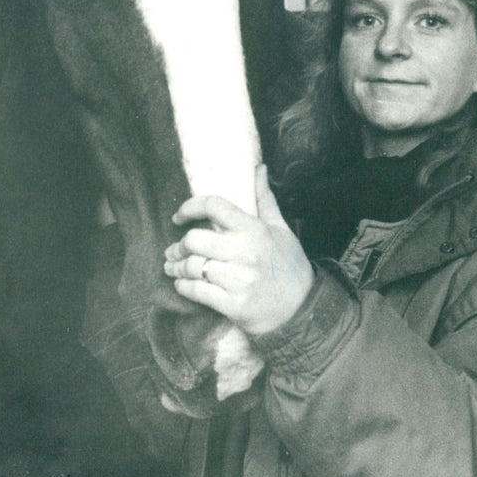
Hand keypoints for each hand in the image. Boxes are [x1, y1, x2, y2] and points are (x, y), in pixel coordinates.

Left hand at [164, 165, 313, 335]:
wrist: (304, 308)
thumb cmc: (290, 265)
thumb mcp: (281, 228)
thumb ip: (265, 198)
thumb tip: (260, 168)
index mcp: (254, 229)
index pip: (214, 206)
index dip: (189, 207)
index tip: (178, 217)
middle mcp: (245, 252)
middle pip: (193, 240)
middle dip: (178, 245)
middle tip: (174, 250)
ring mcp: (238, 279)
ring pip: (192, 267)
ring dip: (176, 268)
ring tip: (172, 267)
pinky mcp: (233, 304)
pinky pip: (197, 292)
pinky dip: (183, 287)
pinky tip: (182, 285)